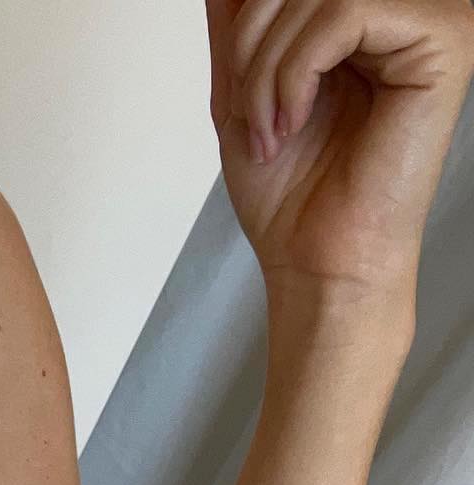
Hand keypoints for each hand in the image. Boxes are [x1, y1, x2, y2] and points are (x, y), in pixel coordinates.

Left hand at [205, 0, 473, 300]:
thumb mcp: (241, 89)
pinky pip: (348, 11)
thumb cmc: (291, 195)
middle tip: (250, 118)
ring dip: (268, 70)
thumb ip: (238, 24)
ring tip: (271, 132)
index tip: (240, 94)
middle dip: (251, 45)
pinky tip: (294, 123)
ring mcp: (427, 19)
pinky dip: (297, 73)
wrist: (317, 262)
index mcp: (359, 17)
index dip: (246, 25)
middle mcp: (399, 9)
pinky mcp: (444, 39)